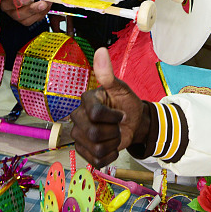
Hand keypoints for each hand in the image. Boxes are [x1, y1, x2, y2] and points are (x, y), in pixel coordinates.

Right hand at [0, 0, 49, 25]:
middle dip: (30, 9)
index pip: (5, 0)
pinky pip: (32, 20)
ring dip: (37, 12)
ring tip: (47, 3)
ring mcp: (15, 13)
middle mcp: (7, 6)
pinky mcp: (23, 17)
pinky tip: (48, 5)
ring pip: (24, 19)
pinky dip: (41, 14)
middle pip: (16, 13)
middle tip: (42, 3)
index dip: (15, 1)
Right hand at [70, 48, 149, 167]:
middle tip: (118, 126)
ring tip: (115, 135)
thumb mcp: (121, 88)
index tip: (121, 114)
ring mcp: (78, 136)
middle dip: (114, 132)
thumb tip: (101, 50)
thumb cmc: (125, 103)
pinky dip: (110, 156)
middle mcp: (77, 118)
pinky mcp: (83, 152)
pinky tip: (111, 146)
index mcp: (85, 101)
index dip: (113, 117)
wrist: (133, 123)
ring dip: (113, 144)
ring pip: (96, 149)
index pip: (95, 115)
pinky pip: (96, 161)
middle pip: (95, 134)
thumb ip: (108, 73)